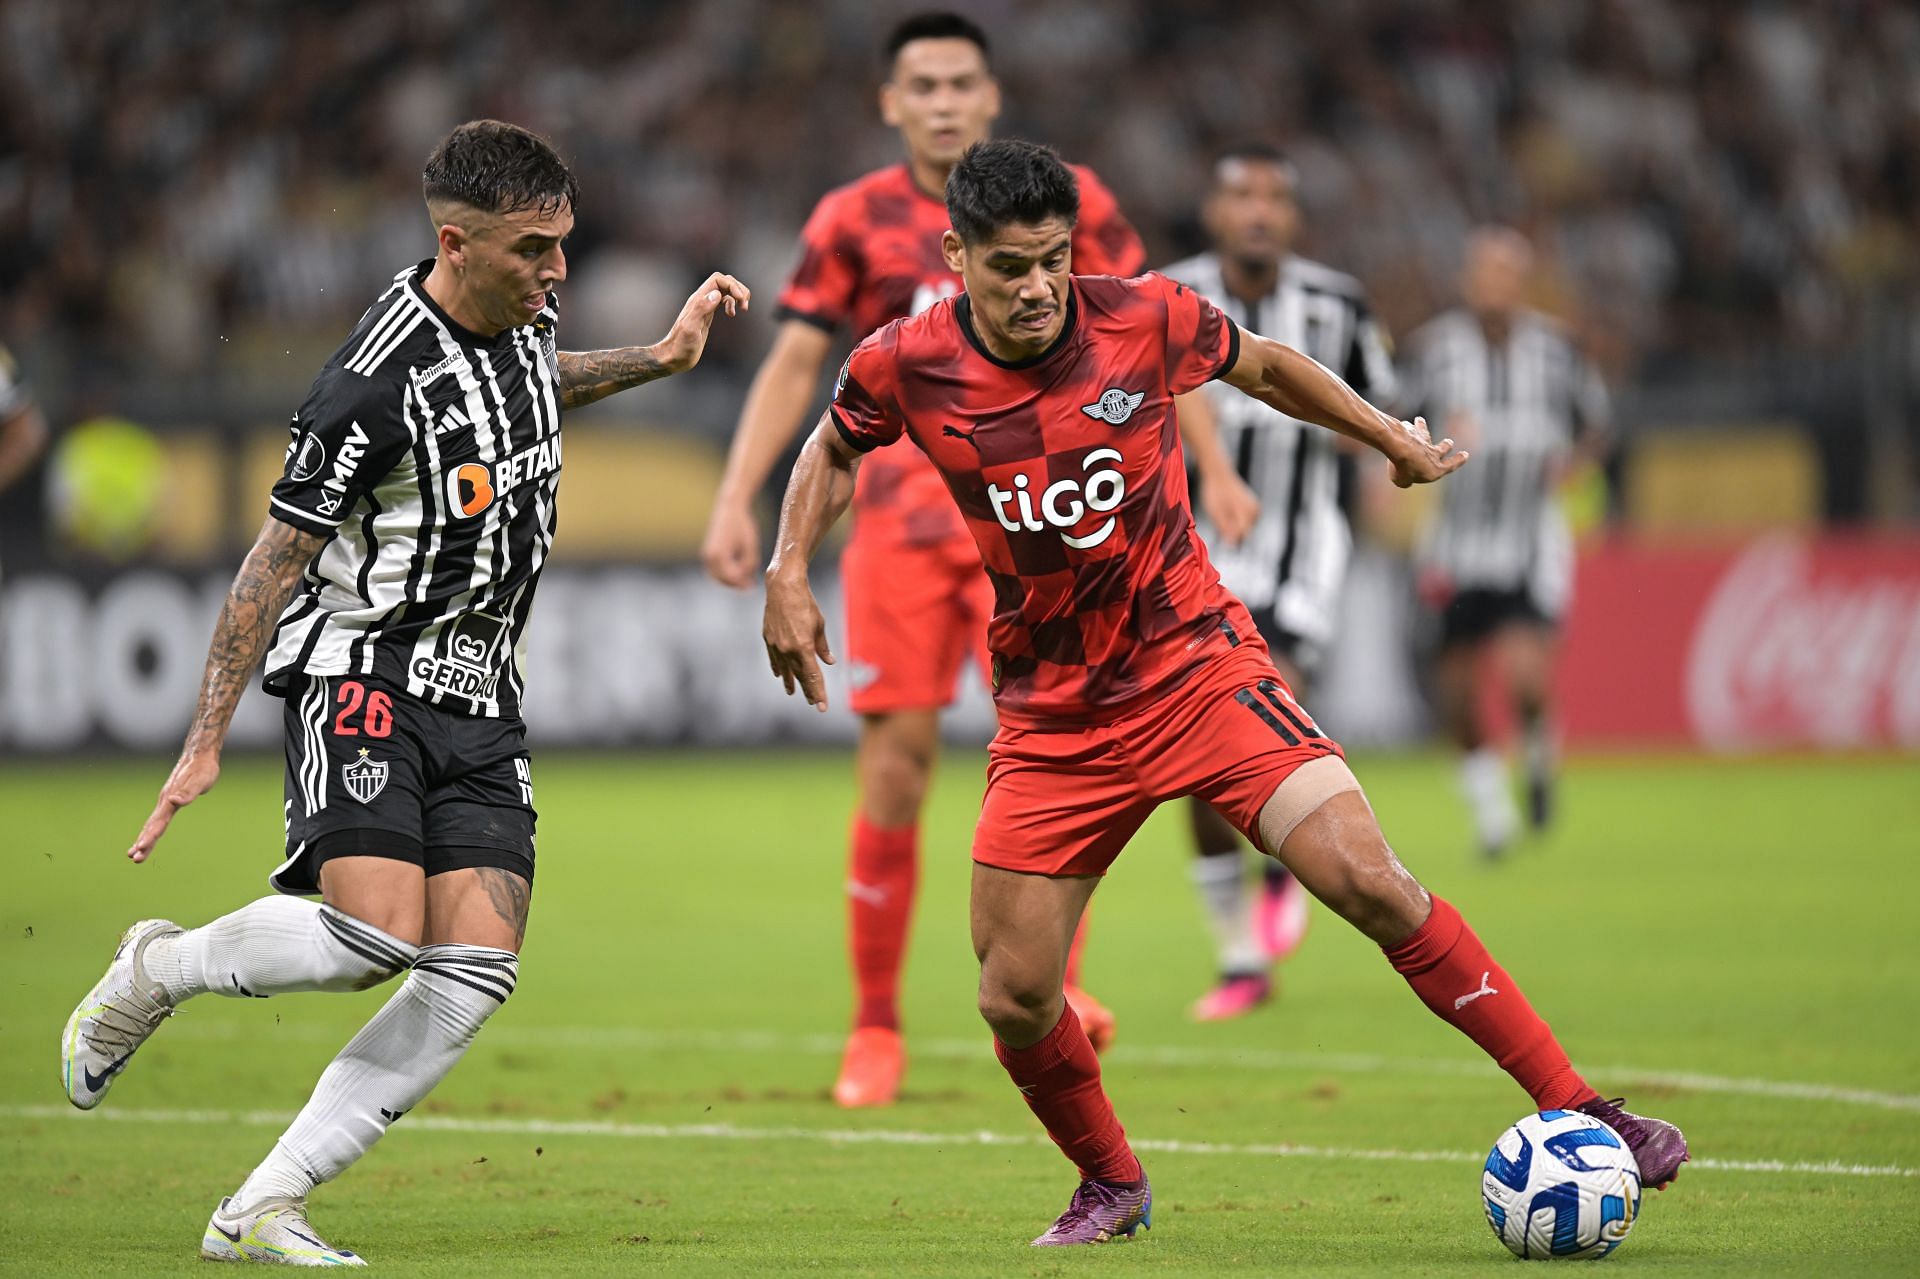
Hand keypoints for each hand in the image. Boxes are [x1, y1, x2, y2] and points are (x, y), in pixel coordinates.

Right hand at [129, 750, 220, 862]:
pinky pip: (159, 819)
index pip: (158, 823)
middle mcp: (165, 802)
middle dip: (143, 843)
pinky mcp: (170, 800)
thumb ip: (188, 792)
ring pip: (152, 824)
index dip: (149, 837)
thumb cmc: (203, 768)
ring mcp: (166, 801)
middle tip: (133, 858)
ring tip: (134, 853)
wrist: (200, 754)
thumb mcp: (200, 781)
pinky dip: (152, 829)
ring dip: (144, 838)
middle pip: (152, 826)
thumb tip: (173, 800)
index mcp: (169, 800)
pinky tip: (148, 836)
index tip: (140, 849)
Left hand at [654, 272, 751, 373]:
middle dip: (737, 288)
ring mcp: (704, 308)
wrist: (674, 357)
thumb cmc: (681, 345)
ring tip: (743, 308)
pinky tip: (732, 314)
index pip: (717, 279)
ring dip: (737, 295)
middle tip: (744, 304)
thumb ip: (702, 309)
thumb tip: (717, 294)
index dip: (732, 285)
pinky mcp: (707, 316)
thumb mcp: (691, 328)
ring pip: (724, 291)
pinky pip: (722, 302)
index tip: (741, 299)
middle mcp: (702, 301)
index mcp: (698, 300)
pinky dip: (732, 304)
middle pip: (723, 281)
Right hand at [701, 500, 760, 588]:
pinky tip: (739, 570)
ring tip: (746, 578)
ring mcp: (706, 554)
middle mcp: (709, 556)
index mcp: (719, 555)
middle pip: (722, 580)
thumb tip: (747, 580)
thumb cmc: (742, 525)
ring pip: (717, 576)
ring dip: (730, 580)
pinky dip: (725, 573)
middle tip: (751, 585)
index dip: (742, 584)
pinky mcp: (707, 552)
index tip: (753, 585)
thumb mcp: (751, 546)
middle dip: (736, 584)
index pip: (731, 578)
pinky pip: (715, 569)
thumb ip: (749, 564)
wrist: (730, 507)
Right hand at [763, 572, 834, 710]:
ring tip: (793, 693)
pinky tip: (779, 675)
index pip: (812, 676)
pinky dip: (778, 668)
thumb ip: (822, 646)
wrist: (783, 587)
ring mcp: (775, 645)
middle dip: (807, 690)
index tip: (822, 706)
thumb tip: (829, 662)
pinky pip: (774, 658)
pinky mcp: (768, 638)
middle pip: (799, 676)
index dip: (818, 692)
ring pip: (785, 669)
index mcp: (803, 647)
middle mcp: (787, 649)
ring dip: (791, 682)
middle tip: (813, 703)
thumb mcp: (819, 625)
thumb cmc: (805, 604)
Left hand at [1201, 468, 1260, 546]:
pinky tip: (1230, 512)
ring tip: (1224, 514)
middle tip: (1220, 519)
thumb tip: (1231, 544)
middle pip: (1245, 532)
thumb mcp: (1215, 512)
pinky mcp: (1255, 507)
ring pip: (1247, 528)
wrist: (1219, 475)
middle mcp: (1255, 509)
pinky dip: (1239, 521)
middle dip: (1233, 531)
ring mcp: (1256, 508)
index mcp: (1246, 510)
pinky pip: (1247, 521)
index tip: (1220, 532)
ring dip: (1236, 526)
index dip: (1231, 537)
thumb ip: (1225, 528)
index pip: (1243, 533)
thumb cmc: (1214, 493)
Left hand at [1387, 415, 1468, 488]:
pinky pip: (1410, 428)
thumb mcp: (1402, 482)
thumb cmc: (1402, 467)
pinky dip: (1408, 426)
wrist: (1398, 447)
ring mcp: (1422, 440)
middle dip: (1446, 445)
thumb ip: (1406, 482)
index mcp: (1435, 469)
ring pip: (1425, 433)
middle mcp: (1432, 453)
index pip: (1451, 465)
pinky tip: (1405, 424)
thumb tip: (1406, 482)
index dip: (1458, 461)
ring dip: (1423, 427)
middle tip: (1449, 442)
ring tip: (1421, 421)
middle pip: (1443, 448)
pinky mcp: (1411, 431)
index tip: (1465, 455)